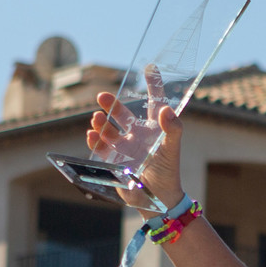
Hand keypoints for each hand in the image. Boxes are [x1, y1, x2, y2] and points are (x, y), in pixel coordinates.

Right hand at [86, 93, 186, 216]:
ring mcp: (124, 147)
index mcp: (155, 129)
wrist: (158, 199)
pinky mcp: (114, 160)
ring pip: (108, 129)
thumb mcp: (172, 149)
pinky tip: (92, 135)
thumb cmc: (169, 172)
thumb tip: (166, 109)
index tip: (149, 68)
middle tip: (102, 96)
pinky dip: (94, 140)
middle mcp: (138, 135)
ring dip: (101, 123)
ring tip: (96, 118)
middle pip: (122, 114)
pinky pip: (100, 147)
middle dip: (111, 105)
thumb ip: (173, 129)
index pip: (154, 102)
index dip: (153, 85)